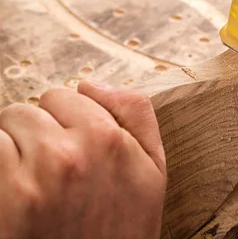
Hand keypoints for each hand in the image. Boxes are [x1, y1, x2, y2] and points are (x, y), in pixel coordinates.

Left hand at [0, 81, 165, 238]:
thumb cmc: (122, 228)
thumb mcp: (153, 171)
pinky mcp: (7, 193)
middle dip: (37, 132)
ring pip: (6, 124)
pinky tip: (12, 189)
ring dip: (12, 147)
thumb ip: (136, 113)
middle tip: (50, 172)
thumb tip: (91, 83)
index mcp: (112, 138)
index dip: (67, 121)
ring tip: (30, 183)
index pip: (68, 95)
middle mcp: (75, 149)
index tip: (73, 148)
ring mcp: (38, 171)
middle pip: (32, 108)